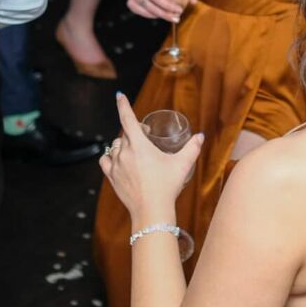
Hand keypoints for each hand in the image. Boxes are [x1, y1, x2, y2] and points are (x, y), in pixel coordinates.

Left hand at [99, 93, 202, 223]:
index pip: (128, 119)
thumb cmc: (167, 186)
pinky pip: (105, 161)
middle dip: (134, 131)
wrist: (151, 211)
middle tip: (146, 137)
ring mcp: (115, 166)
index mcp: (139, 145)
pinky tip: (118, 160)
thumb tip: (200, 136)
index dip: (123, 105)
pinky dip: (110, 157)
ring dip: (123, 144)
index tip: (119, 96)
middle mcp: (124, 153)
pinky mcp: (111, 178)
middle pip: (124, 134)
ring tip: (134, 151)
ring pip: (115, 147)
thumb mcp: (182, 165)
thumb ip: (192, 148)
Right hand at [126, 0, 192, 22]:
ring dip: (161, 13)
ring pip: (147, 5)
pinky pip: (140, 11)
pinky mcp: (130, 3)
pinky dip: (151, 15)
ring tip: (173, 18)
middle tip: (178, 12)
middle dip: (167, 6)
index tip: (177, 0)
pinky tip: (160, 16)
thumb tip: (194, 1)